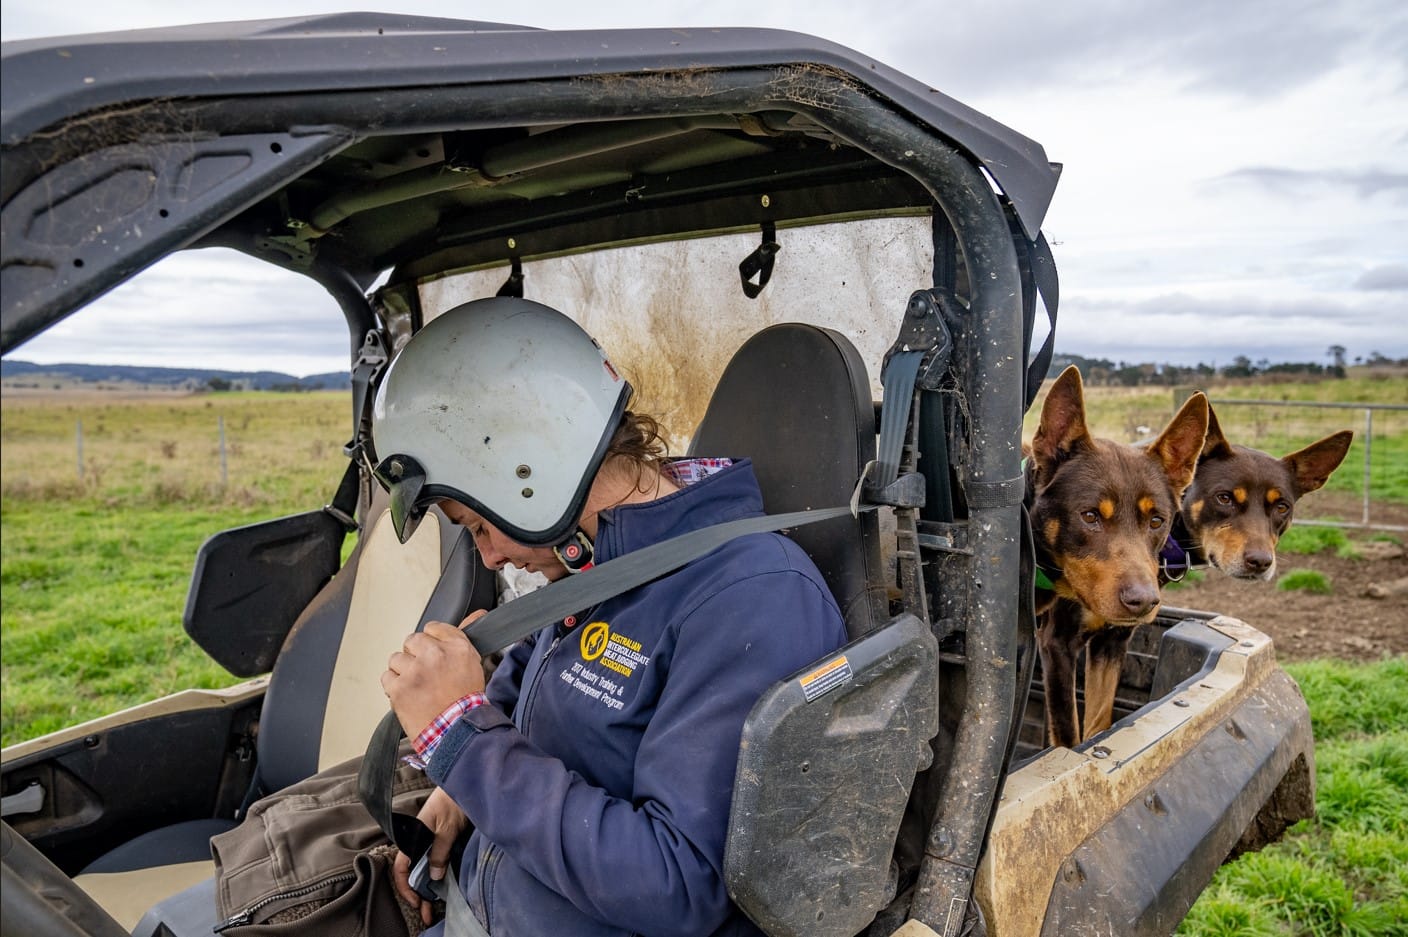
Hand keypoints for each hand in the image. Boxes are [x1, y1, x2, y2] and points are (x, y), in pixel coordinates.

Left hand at [381, 614, 487, 738]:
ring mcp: (414, 671)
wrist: (457, 732)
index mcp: (456, 646)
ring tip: (417, 687)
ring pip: (397, 659)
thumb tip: (477, 614)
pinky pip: (387, 677)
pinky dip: (394, 686)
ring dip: (403, 671)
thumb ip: (466, 636)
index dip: (431, 643)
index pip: (433, 628)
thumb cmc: (466, 702)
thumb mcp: (473, 664)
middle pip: (412, 641)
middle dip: (415, 656)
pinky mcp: (398, 688)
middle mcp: (434, 654)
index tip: (432, 655)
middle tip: (425, 674)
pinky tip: (408, 694)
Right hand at [392, 788, 469, 926]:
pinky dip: (438, 877)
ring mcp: (433, 841)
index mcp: (415, 837)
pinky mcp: (446, 840)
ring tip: (433, 908)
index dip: (405, 887)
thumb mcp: (447, 827)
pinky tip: (443, 888)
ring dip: (428, 889)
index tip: (416, 901)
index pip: (401, 867)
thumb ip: (439, 851)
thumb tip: (434, 877)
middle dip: (418, 895)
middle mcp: (421, 841)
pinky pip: (438, 862)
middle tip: (427, 914)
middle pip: (414, 873)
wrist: (469, 782)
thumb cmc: (454, 799)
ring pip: (426, 870)